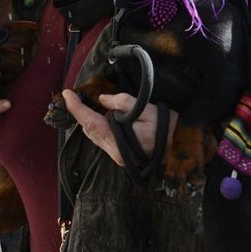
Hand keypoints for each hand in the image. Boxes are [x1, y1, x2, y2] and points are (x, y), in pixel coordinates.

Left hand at [61, 89, 175, 166]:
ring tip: (89, 105)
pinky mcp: (121, 157)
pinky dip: (100, 128)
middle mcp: (114, 152)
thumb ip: (122, 102)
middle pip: (89, 130)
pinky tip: (105, 118)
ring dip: (91, 121)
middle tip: (78, 97)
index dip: (76, 108)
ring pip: (95, 136)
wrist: (183, 149)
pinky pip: (103, 141)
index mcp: (119, 141)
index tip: (67, 94)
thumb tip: (103, 100)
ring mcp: (117, 156)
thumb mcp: (146, 109)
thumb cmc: (167, 128)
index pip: (90, 122)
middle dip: (81, 113)